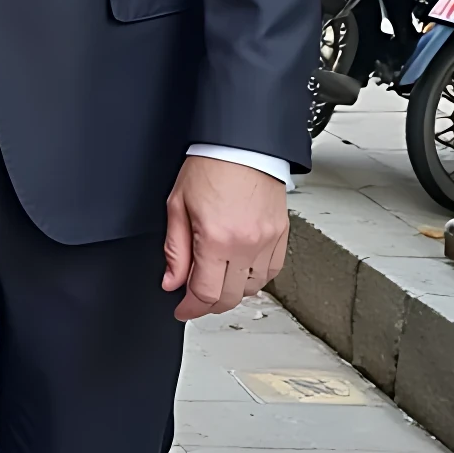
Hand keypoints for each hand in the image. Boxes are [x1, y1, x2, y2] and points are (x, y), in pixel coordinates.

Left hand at [163, 155, 287, 322]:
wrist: (243, 143)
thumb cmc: (211, 165)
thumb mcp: (178, 206)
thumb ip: (175, 250)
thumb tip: (172, 281)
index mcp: (216, 239)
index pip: (204, 294)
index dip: (190, 308)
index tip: (182, 309)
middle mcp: (245, 244)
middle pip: (229, 298)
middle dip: (208, 305)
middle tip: (195, 299)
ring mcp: (266, 240)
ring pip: (252, 288)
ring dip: (232, 292)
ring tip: (217, 282)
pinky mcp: (280, 234)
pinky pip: (271, 271)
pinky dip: (254, 279)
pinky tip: (240, 271)